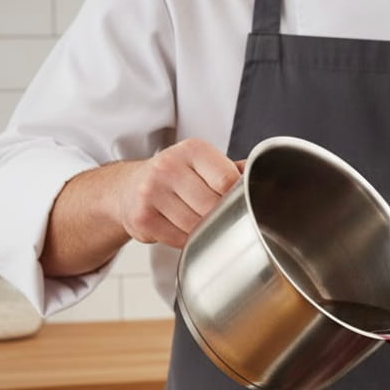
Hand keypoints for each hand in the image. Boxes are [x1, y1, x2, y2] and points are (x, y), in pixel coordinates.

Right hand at [116, 138, 241, 248]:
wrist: (128, 187)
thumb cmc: (175, 176)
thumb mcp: (202, 162)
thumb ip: (232, 170)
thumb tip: (261, 176)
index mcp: (192, 149)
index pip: (227, 180)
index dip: (236, 196)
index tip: (235, 201)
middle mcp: (168, 166)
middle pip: (213, 206)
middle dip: (220, 216)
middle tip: (217, 215)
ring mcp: (151, 192)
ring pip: (196, 226)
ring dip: (203, 230)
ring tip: (197, 220)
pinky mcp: (142, 218)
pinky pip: (179, 239)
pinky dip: (186, 240)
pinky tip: (180, 227)